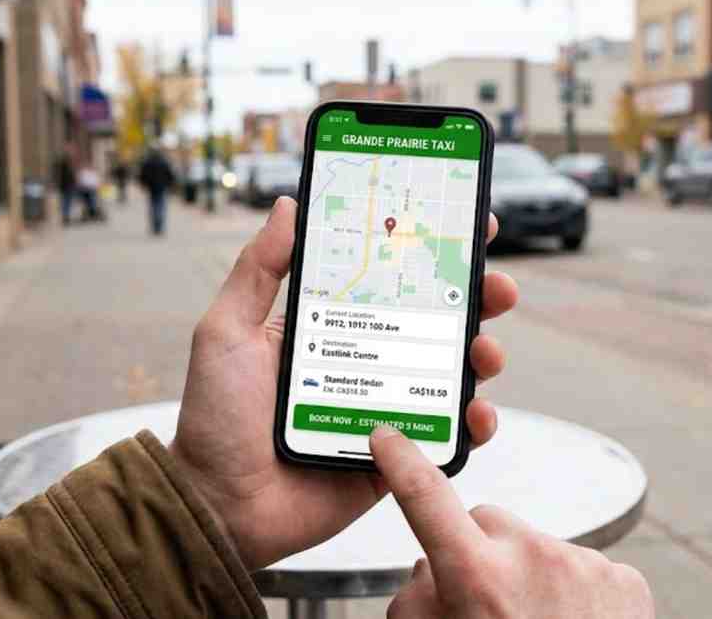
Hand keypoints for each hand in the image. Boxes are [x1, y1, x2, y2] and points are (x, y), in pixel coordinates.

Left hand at [170, 197, 518, 569]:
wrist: (218, 506)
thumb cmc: (215, 418)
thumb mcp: (227, 331)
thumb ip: (258, 270)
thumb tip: (289, 205)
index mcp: (329, 326)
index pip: (388, 279)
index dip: (428, 252)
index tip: (463, 224)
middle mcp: (364, 362)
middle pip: (435, 321)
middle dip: (475, 298)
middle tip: (496, 286)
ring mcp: (384, 408)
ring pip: (450, 373)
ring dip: (482, 354)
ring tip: (486, 350)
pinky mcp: (397, 455)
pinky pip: (447, 435)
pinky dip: (474, 422)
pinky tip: (478, 411)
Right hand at [371, 425, 654, 617]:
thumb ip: (418, 600)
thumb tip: (429, 569)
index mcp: (478, 578)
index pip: (426, 498)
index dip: (402, 462)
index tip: (388, 438)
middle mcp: (533, 559)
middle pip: (486, 522)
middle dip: (478, 550)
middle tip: (487, 603)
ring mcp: (584, 565)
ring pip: (536, 546)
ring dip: (530, 574)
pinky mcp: (625, 579)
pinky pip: (583, 566)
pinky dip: (575, 592)